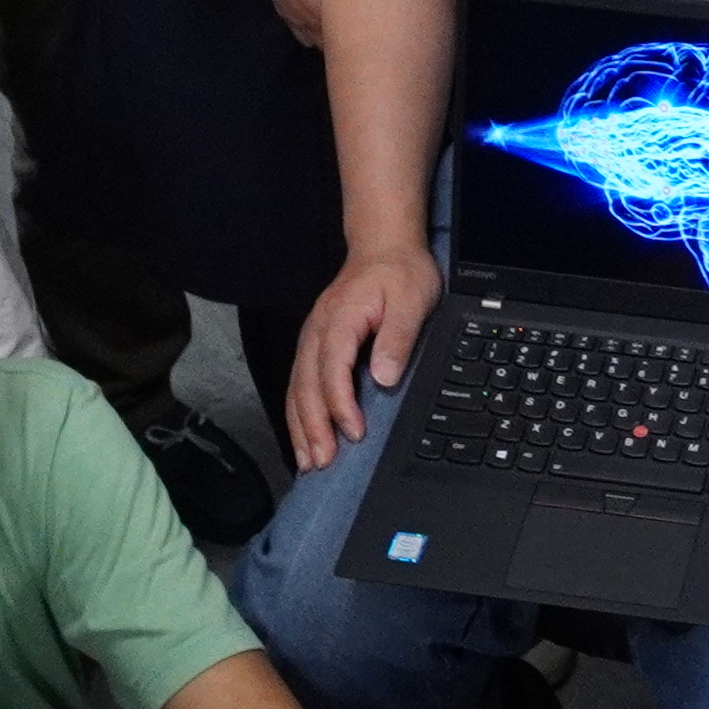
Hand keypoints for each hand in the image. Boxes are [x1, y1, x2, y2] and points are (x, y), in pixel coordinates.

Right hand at [282, 245, 439, 468]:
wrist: (383, 247)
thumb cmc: (399, 272)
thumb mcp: (411, 300)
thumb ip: (397, 339)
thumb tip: (384, 377)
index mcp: (339, 318)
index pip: (333, 368)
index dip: (340, 404)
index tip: (354, 432)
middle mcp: (317, 330)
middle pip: (306, 384)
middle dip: (313, 427)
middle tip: (324, 462)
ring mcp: (312, 338)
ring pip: (296, 388)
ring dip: (301, 427)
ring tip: (309, 462)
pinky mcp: (315, 346)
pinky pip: (299, 384)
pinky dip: (299, 415)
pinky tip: (305, 438)